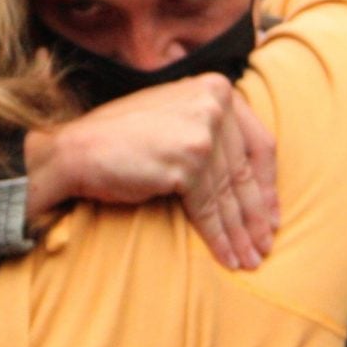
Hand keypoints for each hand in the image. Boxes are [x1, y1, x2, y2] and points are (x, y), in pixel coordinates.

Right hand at [24, 73, 277, 268]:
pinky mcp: (189, 161)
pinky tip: (227, 257)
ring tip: (249, 260)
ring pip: (228, 194)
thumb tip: (249, 173)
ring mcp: (202, 130)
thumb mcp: (175, 118)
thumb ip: (211, 129)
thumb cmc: (121, 140)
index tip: (272, 215)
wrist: (75, 151)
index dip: (267, 185)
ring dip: (239, 234)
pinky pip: (210, 209)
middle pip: (245, 172)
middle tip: (264, 246)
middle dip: (255, 216)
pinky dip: (219, 237)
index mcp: (216, 87)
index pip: (258, 143)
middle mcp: (214, 102)